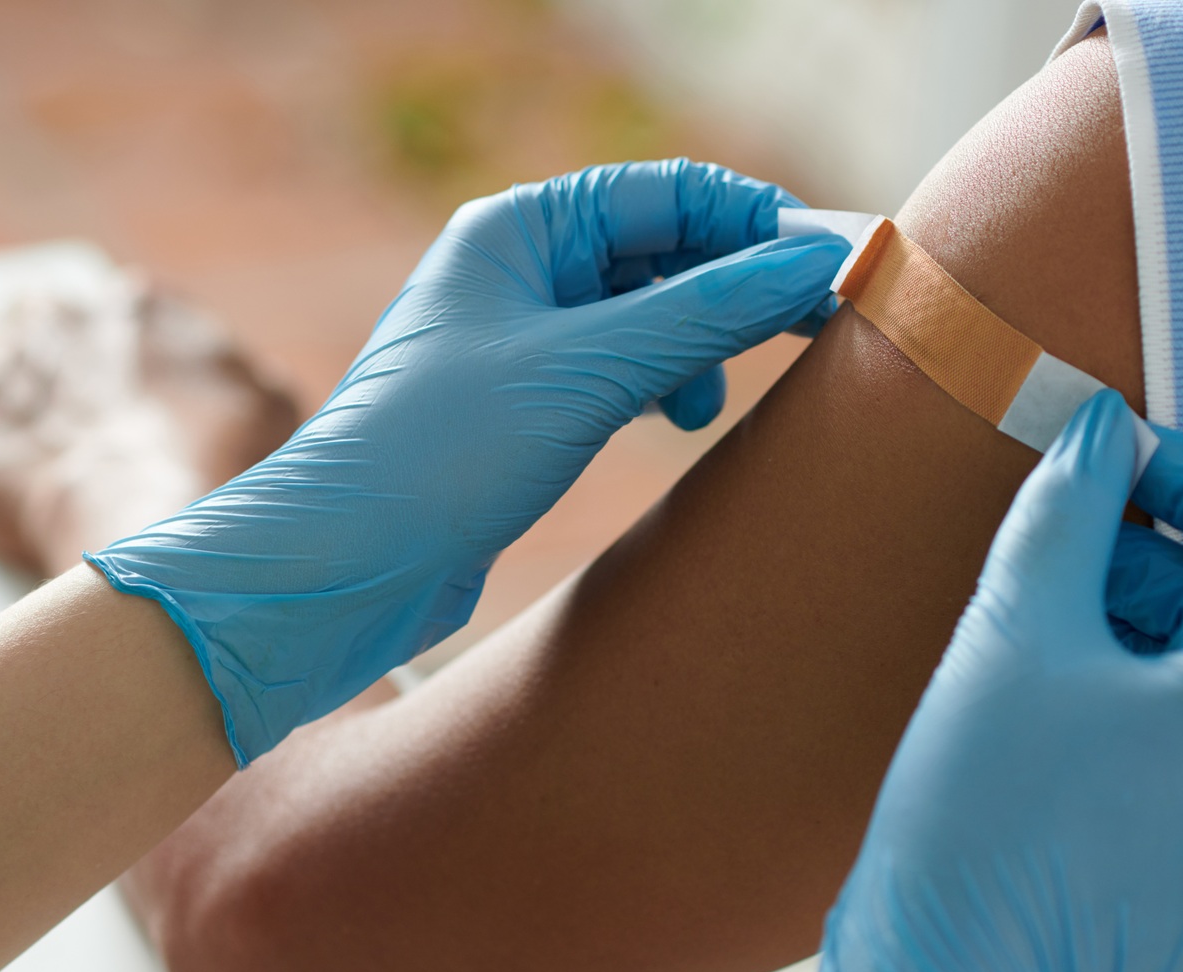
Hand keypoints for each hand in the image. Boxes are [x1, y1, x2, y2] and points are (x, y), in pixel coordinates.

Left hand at [88, 159, 846, 762]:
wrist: (343, 565)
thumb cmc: (440, 452)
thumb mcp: (587, 372)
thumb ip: (704, 314)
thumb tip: (813, 262)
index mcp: (518, 229)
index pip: (669, 194)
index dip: (759, 224)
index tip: (839, 268)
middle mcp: (517, 272)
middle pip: (663, 252)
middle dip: (739, 288)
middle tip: (821, 329)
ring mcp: (518, 343)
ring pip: (646, 319)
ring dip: (701, 346)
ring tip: (716, 397)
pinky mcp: (522, 411)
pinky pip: (620, 374)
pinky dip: (663, 388)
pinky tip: (681, 420)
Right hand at [766, 390, 1182, 971]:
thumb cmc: (979, 821)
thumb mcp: (1012, 637)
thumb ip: (1067, 514)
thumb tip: (1100, 430)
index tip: (1112, 461)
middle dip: (1152, 566)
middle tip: (1052, 551)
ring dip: (1136, 643)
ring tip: (1032, 641)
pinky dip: (1134, 719)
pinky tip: (1041, 728)